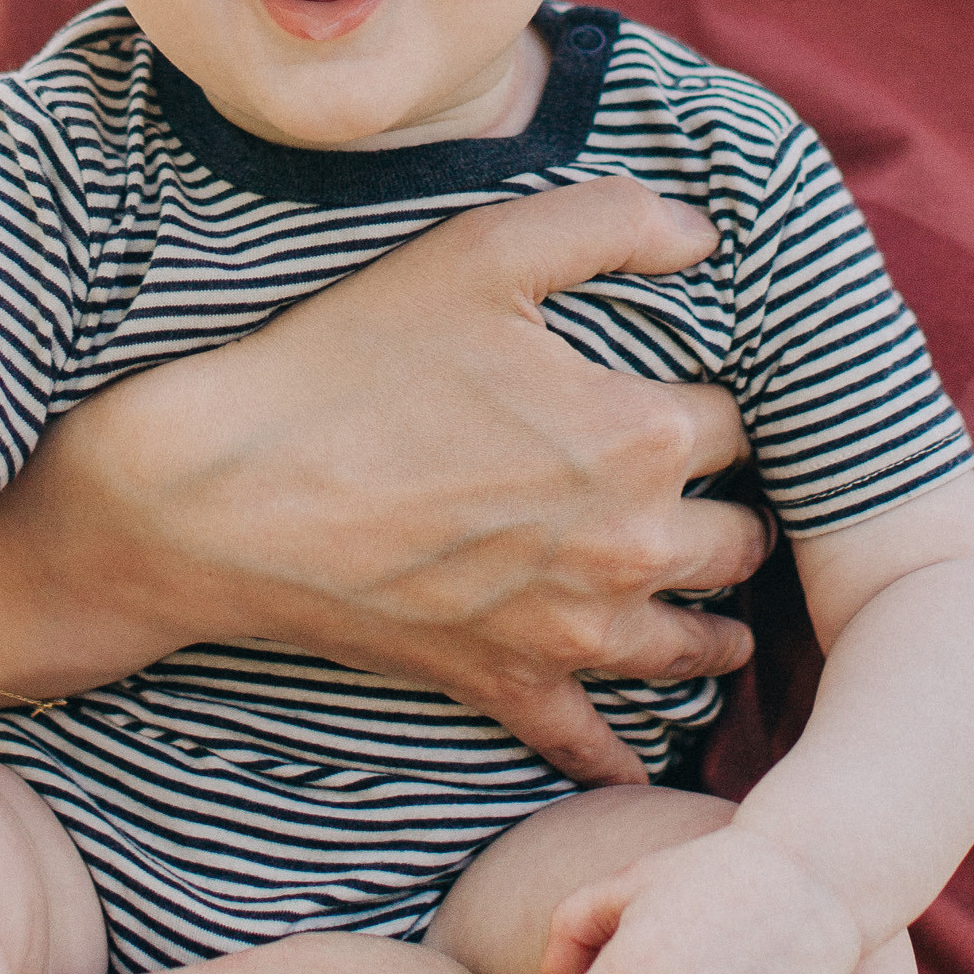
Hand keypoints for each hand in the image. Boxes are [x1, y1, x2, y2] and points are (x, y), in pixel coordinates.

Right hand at [0, 176, 769, 785]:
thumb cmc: (354, 360)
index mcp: (639, 436)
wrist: (229, 494)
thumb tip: (706, 235)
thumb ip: (614, 222)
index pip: (741, 423)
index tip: (697, 391)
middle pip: (743, 542)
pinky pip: (596, 743)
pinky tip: (639, 752)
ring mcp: (570, 630)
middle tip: (712, 489)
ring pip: (698, 647)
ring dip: (714, 623)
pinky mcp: (508, 683)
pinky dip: (624, 750)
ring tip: (710, 600)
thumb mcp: (482, 250)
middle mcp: (628, 546)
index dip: (720, 400)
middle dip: (734, 510)